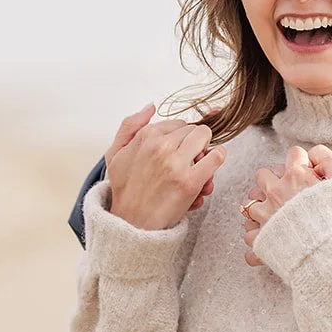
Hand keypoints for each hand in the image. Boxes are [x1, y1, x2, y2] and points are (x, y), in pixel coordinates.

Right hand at [105, 104, 226, 230]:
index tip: (177, 153)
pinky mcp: (190, 182)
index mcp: (145, 136)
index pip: (178, 124)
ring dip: (205, 152)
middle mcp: (160, 146)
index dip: (181, 139)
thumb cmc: (124, 190)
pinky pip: (217, 157)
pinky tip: (207, 175)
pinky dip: (217, 160)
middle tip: (188, 162)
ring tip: (195, 171)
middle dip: (194, 145)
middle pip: (194, 130)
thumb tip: (150, 106)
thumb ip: (130, 125)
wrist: (130, 224)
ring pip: (206, 138)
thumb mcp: (114, 153)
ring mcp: (176, 163)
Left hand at [240, 145, 331, 265]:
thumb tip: (314, 154)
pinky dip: (257, 239)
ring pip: (249, 205)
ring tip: (274, 216)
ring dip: (260, 208)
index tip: (308, 175)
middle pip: (262, 175)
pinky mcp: (262, 241)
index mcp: (297, 176)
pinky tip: (269, 239)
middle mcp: (277, 193)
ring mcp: (266, 217)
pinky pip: (249, 236)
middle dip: (273, 180)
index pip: (293, 154)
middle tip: (287, 193)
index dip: (303, 163)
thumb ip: (330, 160)